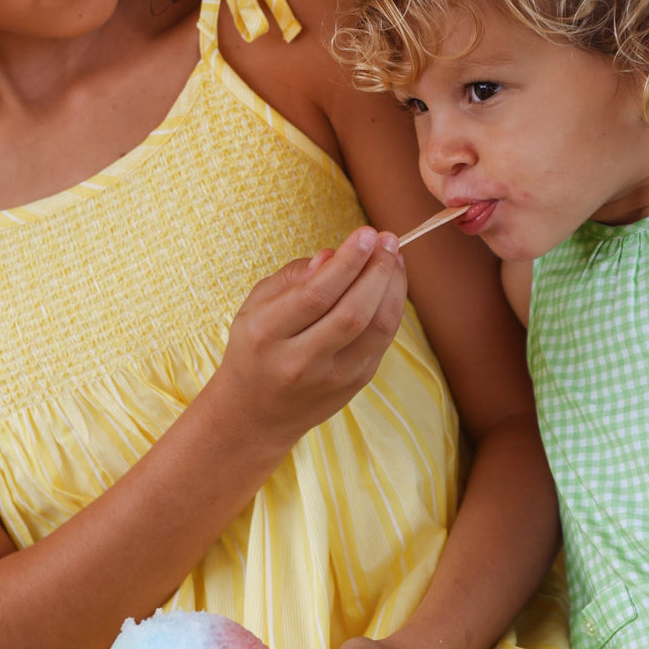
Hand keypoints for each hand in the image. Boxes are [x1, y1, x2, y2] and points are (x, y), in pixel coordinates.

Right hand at [212, 226, 405, 462]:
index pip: (316, 295)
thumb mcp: (255, 306)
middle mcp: (300, 361)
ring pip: (376, 329)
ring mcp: (331, 378)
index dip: (348, 262)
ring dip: (393, 288)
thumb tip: (333, 255)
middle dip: (376, 271)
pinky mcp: (354, 385)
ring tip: (394, 257)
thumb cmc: (255, 348)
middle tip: (387, 240)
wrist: (256, 415)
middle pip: (352, 313)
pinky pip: (382, 342)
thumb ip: (292, 277)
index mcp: (266, 334)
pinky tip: (391, 285)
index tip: (366, 233)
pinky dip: (392, 309)